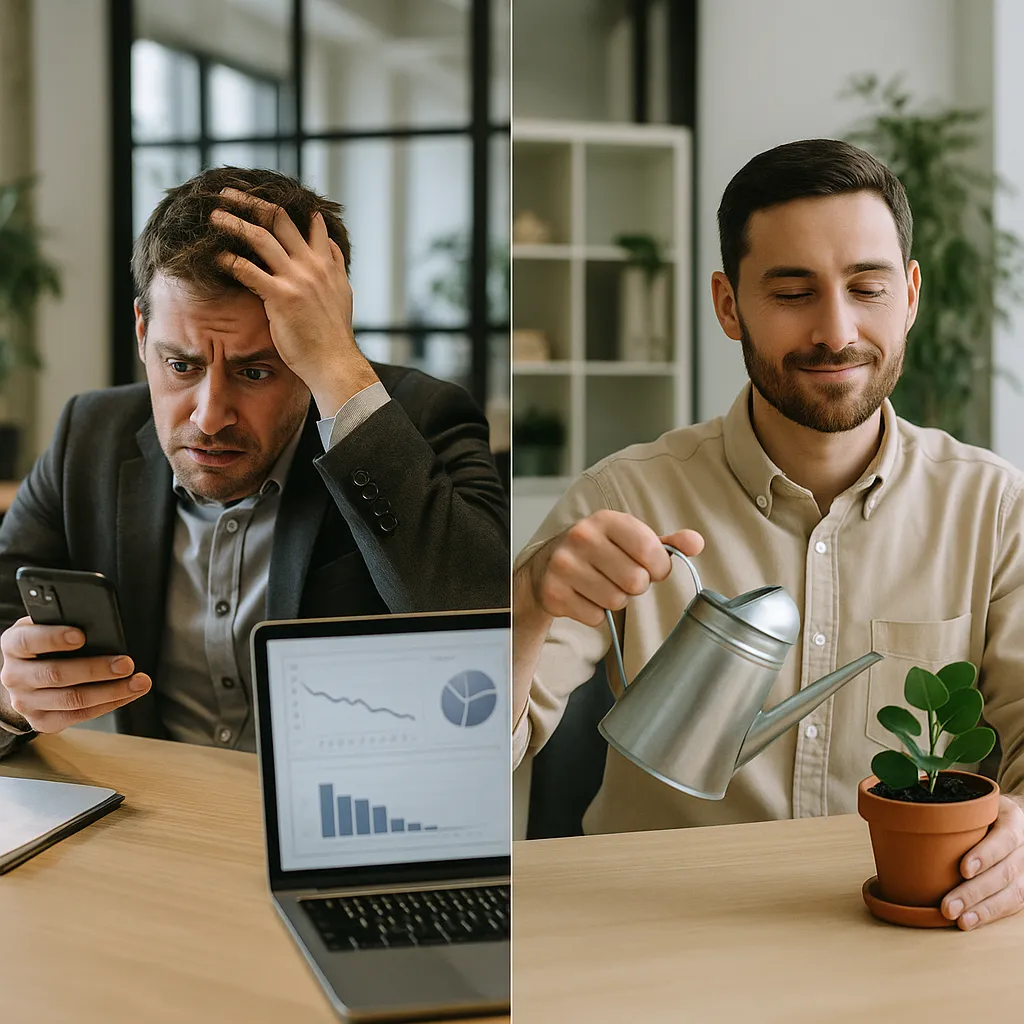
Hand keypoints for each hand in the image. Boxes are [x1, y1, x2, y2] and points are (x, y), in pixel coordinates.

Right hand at [0, 617, 150, 733]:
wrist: (24, 676)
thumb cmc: (44, 646)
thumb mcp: (46, 626)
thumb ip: (64, 622)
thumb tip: (101, 624)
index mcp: (13, 645)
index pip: (27, 641)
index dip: (54, 638)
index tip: (82, 636)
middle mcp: (14, 676)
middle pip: (56, 674)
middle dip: (96, 669)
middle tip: (126, 663)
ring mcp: (26, 702)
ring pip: (72, 700)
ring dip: (111, 691)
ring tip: (138, 682)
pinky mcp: (41, 721)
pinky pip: (79, 716)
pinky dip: (109, 704)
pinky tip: (127, 694)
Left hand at [210, 188, 378, 415]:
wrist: (334, 361)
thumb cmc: (333, 334)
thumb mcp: (342, 293)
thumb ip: (335, 266)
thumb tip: (330, 244)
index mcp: (326, 263)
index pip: (309, 223)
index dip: (288, 206)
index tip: (265, 197)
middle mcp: (312, 265)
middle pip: (279, 219)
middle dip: (251, 202)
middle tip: (229, 193)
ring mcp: (297, 279)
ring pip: (260, 237)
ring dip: (233, 222)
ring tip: (214, 215)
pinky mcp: (281, 296)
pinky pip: (248, 269)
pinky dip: (229, 260)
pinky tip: (216, 257)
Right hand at [523, 509, 704, 627]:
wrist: (545, 567)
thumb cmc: (599, 553)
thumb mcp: (631, 540)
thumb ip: (666, 543)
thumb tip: (697, 542)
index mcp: (606, 519)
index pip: (651, 550)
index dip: (658, 567)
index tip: (650, 568)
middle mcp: (582, 537)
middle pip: (636, 581)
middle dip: (634, 586)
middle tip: (620, 578)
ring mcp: (564, 565)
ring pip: (616, 601)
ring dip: (615, 600)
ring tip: (601, 586)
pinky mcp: (554, 592)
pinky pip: (595, 617)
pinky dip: (595, 614)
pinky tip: (584, 597)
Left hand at [941, 794, 1023, 929]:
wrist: (1010, 818)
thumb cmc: (982, 809)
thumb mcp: (974, 798)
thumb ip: (951, 803)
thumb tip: (910, 791)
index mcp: (1012, 819)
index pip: (1005, 838)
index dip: (986, 854)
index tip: (963, 869)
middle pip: (1006, 871)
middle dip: (975, 892)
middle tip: (947, 905)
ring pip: (1012, 893)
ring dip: (982, 909)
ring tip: (958, 919)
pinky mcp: (1023, 885)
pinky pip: (1011, 904)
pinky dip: (989, 915)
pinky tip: (969, 921)